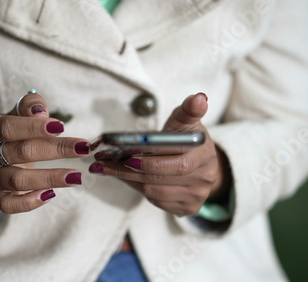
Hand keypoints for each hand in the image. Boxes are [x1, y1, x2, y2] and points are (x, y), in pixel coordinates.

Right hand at [0, 92, 90, 212]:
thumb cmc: (14, 133)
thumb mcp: (19, 115)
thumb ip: (30, 107)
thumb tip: (40, 111)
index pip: (8, 127)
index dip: (33, 127)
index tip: (61, 126)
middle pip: (20, 152)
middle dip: (55, 150)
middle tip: (83, 148)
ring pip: (17, 180)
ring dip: (50, 178)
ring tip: (76, 176)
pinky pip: (9, 204)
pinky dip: (30, 202)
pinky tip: (51, 194)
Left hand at [89, 93, 231, 215]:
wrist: (202, 163)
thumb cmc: (187, 139)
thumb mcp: (187, 121)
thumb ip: (189, 110)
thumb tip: (199, 98)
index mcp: (205, 154)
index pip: (177, 162)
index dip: (151, 162)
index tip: (127, 157)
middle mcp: (204, 178)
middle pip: (161, 178)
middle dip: (128, 171)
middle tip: (102, 162)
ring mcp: (196, 196)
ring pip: (154, 191)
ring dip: (127, 180)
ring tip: (105, 168)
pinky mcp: (187, 208)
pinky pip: (156, 200)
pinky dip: (137, 188)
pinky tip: (123, 177)